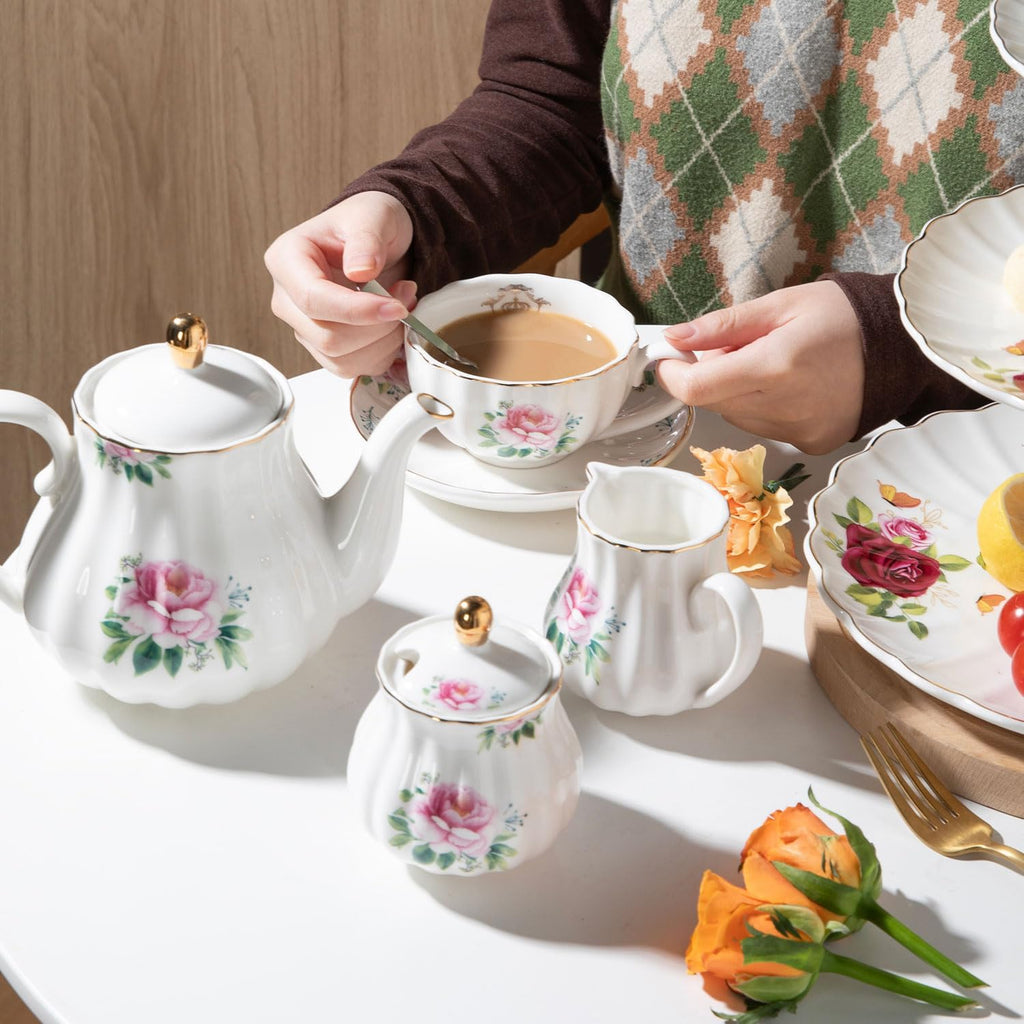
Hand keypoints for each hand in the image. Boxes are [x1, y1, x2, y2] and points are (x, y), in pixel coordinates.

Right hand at [264, 191, 415, 376]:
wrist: (377, 241)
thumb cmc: (369, 222)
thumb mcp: (373, 216)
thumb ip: (367, 239)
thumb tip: (360, 272)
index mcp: (287, 260)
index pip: (313, 300)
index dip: (358, 311)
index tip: (396, 307)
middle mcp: (287, 299)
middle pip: (328, 338)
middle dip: (377, 327)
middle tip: (406, 298)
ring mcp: (303, 327)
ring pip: (341, 360)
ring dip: (383, 343)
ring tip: (401, 307)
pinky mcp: (323, 347)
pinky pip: (351, 369)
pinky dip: (381, 354)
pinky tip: (391, 328)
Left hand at [656, 280, 863, 454]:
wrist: (904, 345)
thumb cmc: (843, 316)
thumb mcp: (779, 305)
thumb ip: (722, 326)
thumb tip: (675, 338)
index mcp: (775, 365)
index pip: (697, 389)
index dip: (673, 375)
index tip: (670, 359)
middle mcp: (786, 406)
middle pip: (715, 402)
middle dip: (713, 375)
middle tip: (741, 347)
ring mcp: (800, 431)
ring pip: (737, 418)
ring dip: (738, 393)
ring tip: (772, 364)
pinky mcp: (812, 444)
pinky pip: (765, 429)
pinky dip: (764, 409)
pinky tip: (792, 386)